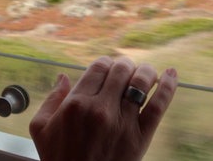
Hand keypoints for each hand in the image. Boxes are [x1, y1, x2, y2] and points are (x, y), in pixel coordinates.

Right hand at [29, 56, 177, 160]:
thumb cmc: (59, 159)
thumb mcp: (41, 129)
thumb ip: (51, 99)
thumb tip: (63, 77)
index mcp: (76, 104)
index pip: (99, 67)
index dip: (105, 62)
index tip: (107, 67)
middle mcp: (100, 109)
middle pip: (121, 70)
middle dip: (125, 64)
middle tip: (126, 69)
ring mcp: (122, 123)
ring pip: (141, 82)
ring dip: (145, 71)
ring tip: (145, 72)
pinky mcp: (140, 137)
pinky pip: (158, 106)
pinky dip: (168, 87)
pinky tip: (171, 74)